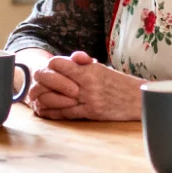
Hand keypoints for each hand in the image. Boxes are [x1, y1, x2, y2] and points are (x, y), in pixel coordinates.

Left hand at [28, 51, 142, 120]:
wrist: (139, 100)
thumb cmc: (120, 84)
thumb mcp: (102, 69)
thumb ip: (84, 64)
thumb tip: (72, 58)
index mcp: (89, 69)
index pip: (59, 64)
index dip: (49, 67)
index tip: (46, 70)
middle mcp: (87, 83)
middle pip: (53, 80)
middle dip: (40, 83)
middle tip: (32, 85)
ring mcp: (88, 99)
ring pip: (56, 99)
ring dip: (43, 99)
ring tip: (35, 99)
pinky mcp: (91, 113)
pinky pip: (66, 113)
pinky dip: (52, 113)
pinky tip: (44, 112)